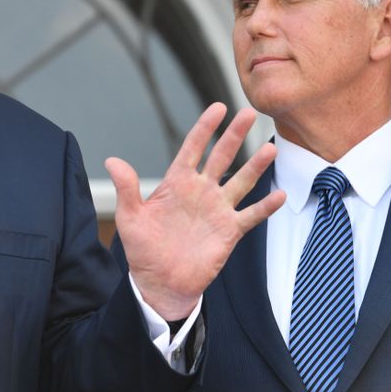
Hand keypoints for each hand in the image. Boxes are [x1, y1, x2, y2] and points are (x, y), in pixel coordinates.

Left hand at [109, 103, 284, 319]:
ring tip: (270, 148)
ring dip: (255, 166)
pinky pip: (251, 216)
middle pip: (222, 157)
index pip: (192, 149)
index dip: (204, 128)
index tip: (218, 108)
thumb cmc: (142, 249)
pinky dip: (265, 206)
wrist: (160, 283)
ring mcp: (217, 210)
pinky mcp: (229, 231)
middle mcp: (200, 192)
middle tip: (249, 112)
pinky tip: (279, 195)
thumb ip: (126, 189)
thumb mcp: (130, 218)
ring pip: (241, 182)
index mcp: (177, 183)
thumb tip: (111, 160)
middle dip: (234, 135)